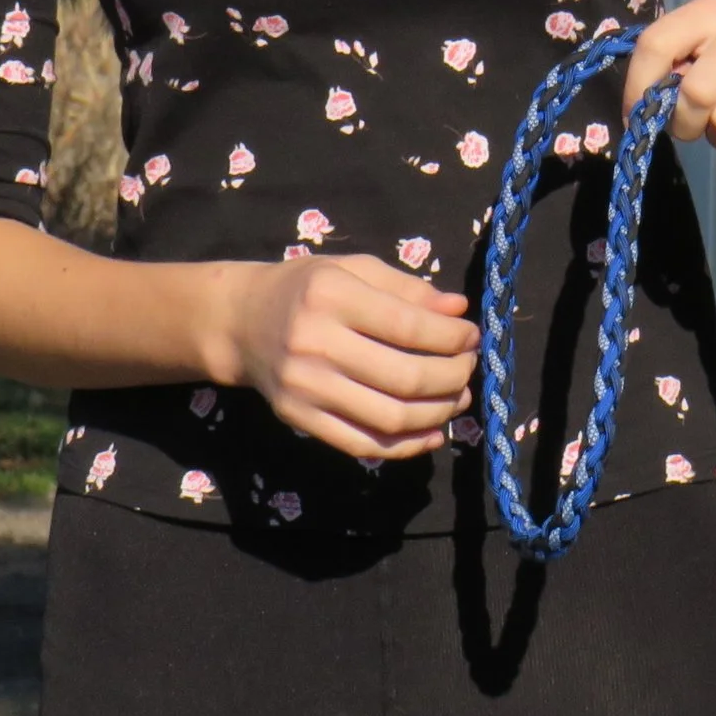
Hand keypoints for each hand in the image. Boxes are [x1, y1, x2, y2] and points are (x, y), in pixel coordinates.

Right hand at [213, 254, 479, 460]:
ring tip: (459, 398)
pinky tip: (432, 432)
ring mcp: (305, 388)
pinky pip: (362, 444)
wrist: (242, 323)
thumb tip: (459, 310)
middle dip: (453, 377)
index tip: (473, 336)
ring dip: (438, 413)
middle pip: (404, 377)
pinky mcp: (299, 419)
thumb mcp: (354, 269)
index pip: (408, 326)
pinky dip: (405, 446)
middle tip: (469, 368)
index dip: (452, 337)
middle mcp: (315, 344)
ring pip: (389, 417)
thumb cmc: (307, 288)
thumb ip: (407, 288)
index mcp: (332, 296)